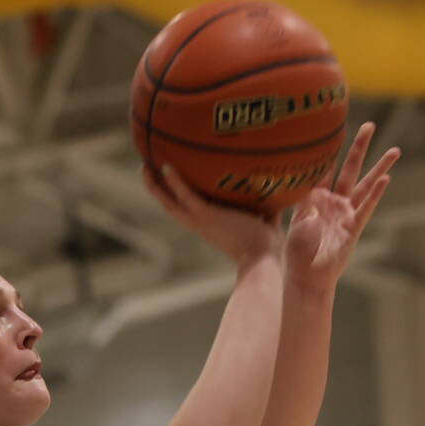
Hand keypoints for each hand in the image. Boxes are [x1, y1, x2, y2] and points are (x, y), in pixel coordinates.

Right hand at [141, 162, 282, 267]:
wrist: (262, 260)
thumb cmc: (265, 246)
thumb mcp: (265, 220)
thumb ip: (266, 206)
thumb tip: (279, 190)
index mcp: (209, 225)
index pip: (186, 210)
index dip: (175, 196)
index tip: (168, 182)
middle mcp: (199, 224)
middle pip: (169, 205)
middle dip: (156, 188)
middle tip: (146, 169)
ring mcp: (201, 221)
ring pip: (170, 202)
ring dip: (155, 184)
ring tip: (145, 165)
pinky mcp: (206, 217)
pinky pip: (186, 196)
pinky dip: (176, 182)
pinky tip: (167, 166)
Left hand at [284, 122, 397, 294]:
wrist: (307, 276)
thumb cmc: (297, 251)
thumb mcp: (294, 219)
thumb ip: (300, 197)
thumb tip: (296, 174)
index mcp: (315, 197)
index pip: (324, 167)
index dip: (329, 148)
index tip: (334, 127)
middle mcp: (334, 201)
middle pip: (350, 169)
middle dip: (359, 147)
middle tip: (370, 125)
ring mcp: (346, 213)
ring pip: (365, 185)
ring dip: (379, 167)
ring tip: (395, 151)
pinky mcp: (354, 227)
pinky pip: (366, 207)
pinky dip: (376, 194)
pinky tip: (386, 179)